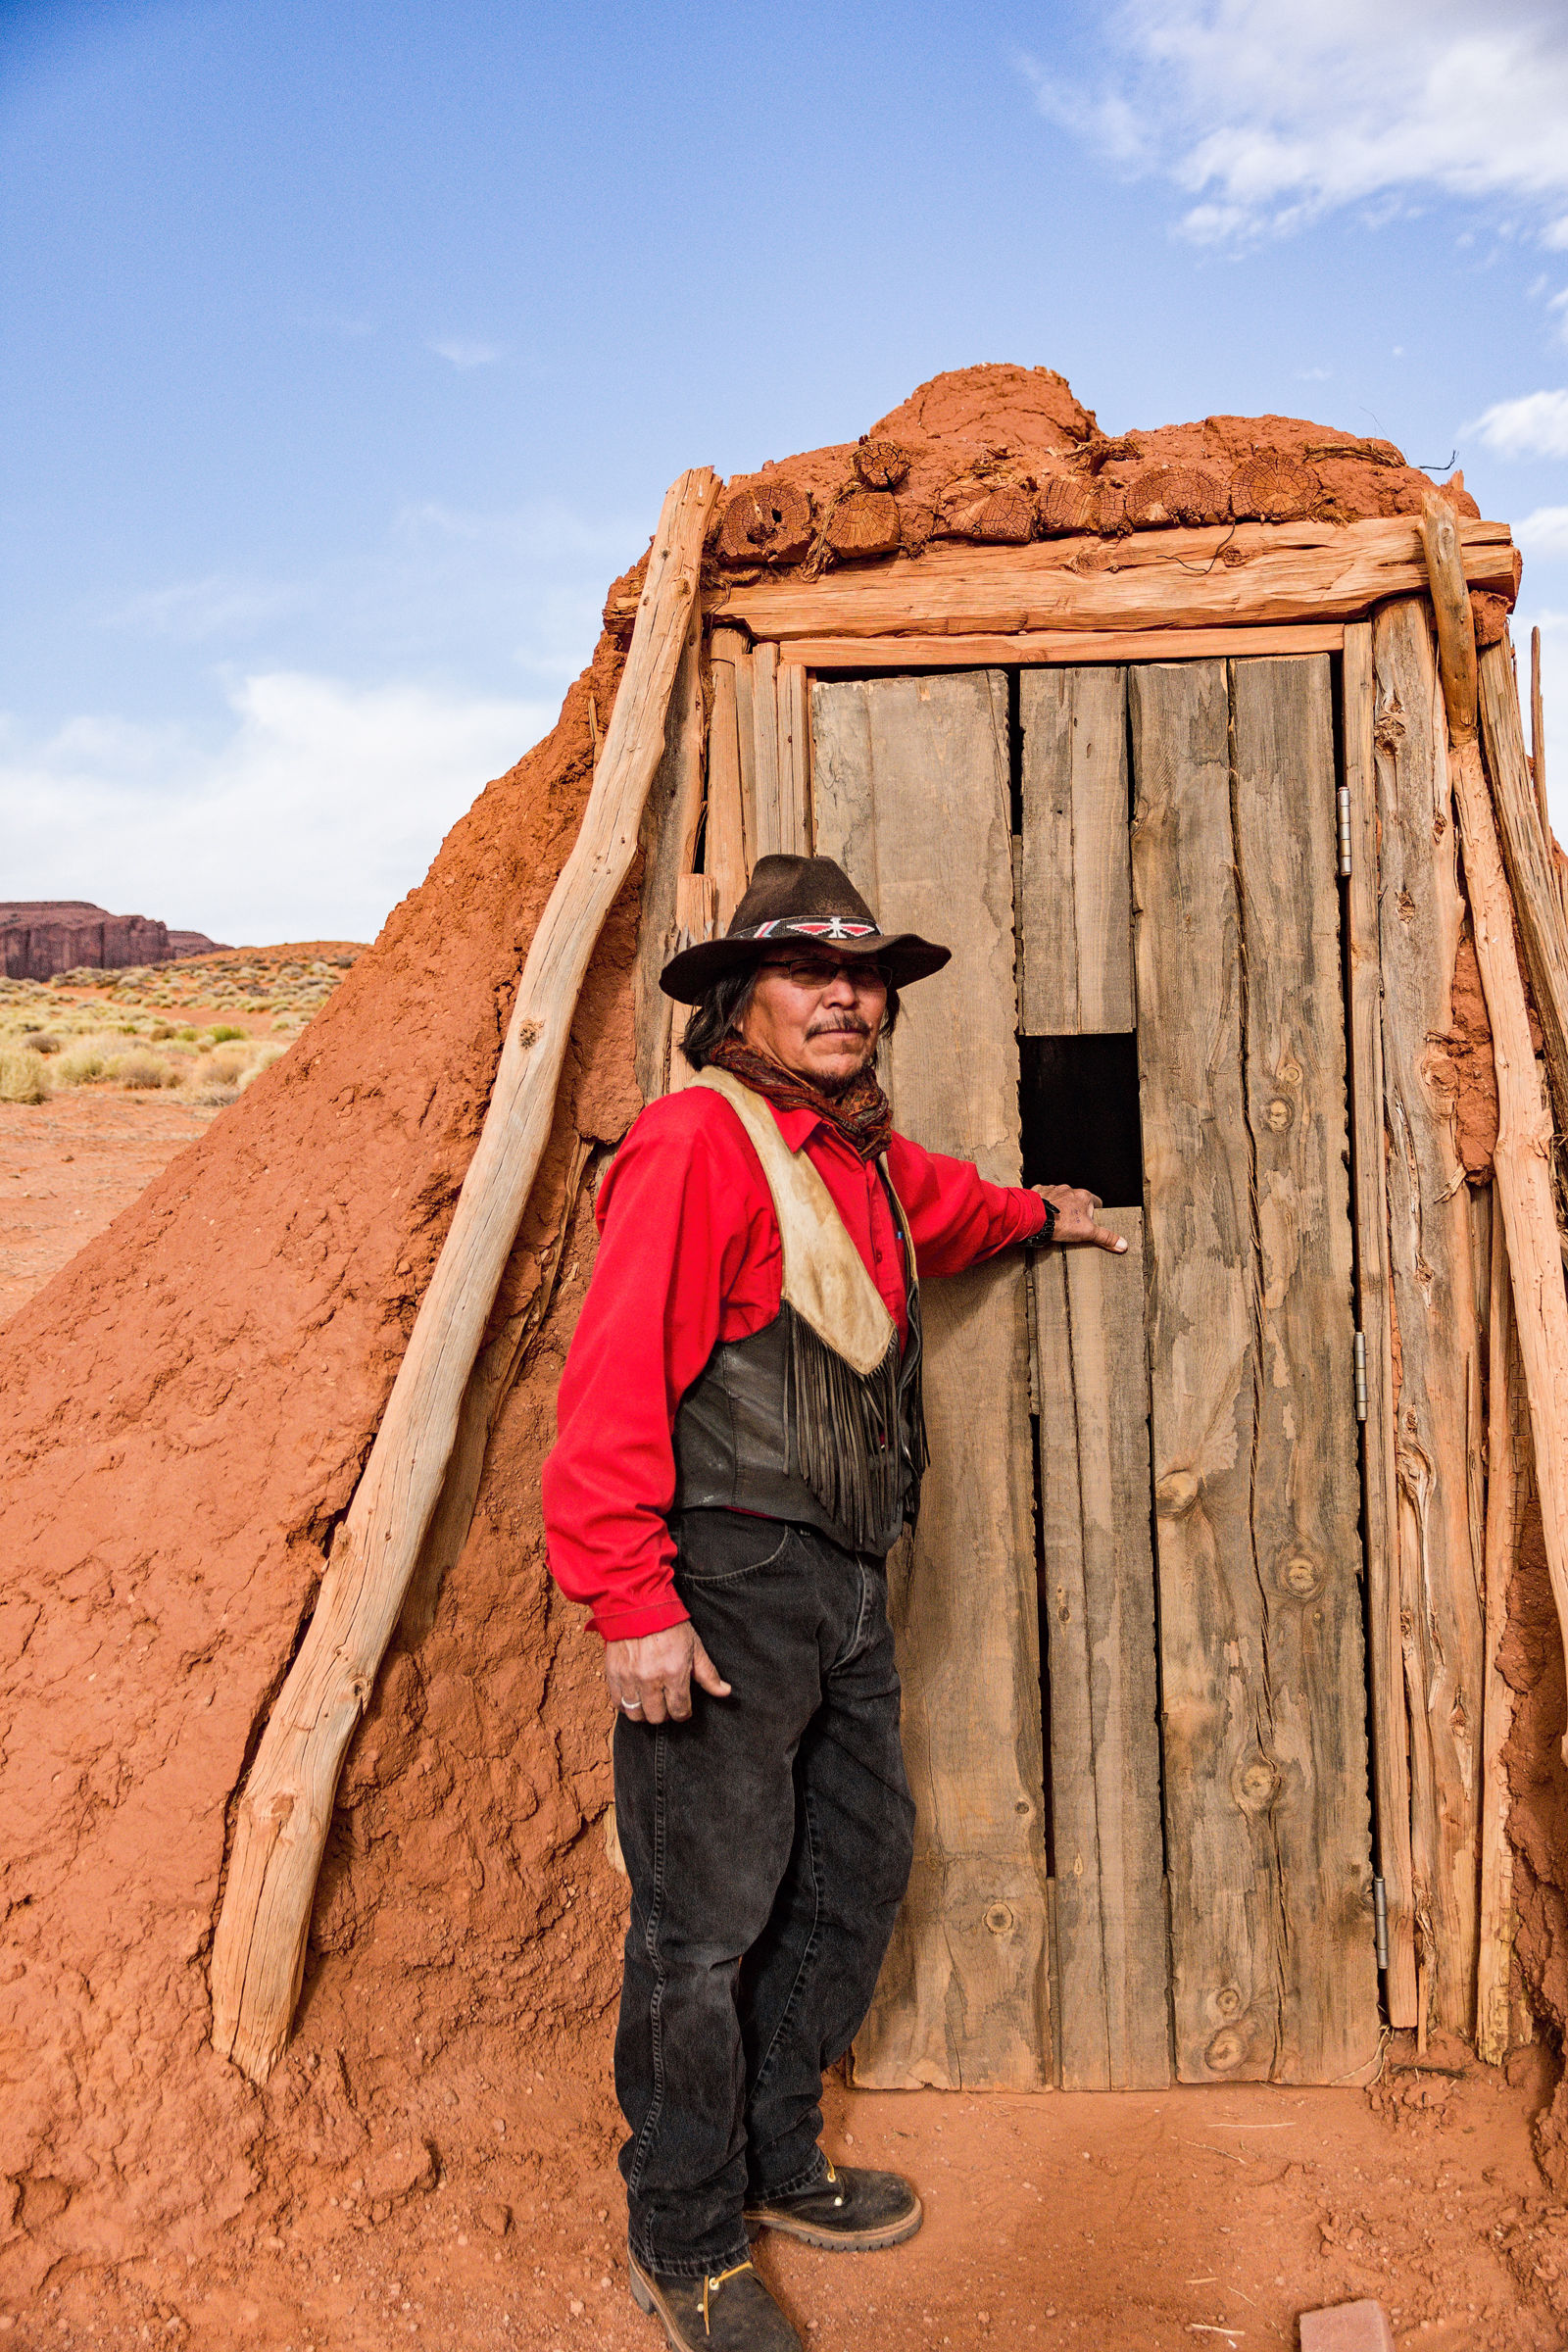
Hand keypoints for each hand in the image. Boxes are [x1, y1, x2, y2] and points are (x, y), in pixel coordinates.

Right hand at [605, 1624, 731, 1724]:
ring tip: (650, 1701)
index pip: (679, 1710)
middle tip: (666, 1703)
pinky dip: (626, 1703)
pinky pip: (618, 1702)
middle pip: (657, 1717)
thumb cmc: (670, 1624)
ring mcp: (630, 1678)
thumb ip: (708, 1673)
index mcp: (674, 1673)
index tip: (683, 1708)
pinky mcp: (614, 1674)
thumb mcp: (695, 1647)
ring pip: (636, 1714)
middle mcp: (650, 1679)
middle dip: (665, 1713)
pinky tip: (635, 1695)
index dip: (683, 1713)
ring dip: (644, 1711)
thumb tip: (724, 1692)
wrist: (639, 1605)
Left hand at [1036, 1184, 1127, 1252]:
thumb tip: (1122, 1244)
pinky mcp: (1039, 1192)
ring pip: (1061, 1197)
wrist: (1035, 1218)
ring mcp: (1053, 1189)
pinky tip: (1044, 1213)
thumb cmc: (1061, 1223)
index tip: (1092, 1221)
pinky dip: (1046, 1203)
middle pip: (1078, 1200)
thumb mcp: (1088, 1232)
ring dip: (1061, 1206)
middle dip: (1077, 1210)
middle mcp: (1069, 1189)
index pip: (1096, 1202)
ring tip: (1057, 1220)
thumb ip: (1105, 1237)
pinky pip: (1045, 1196)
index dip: (1095, 1213)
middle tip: (1073, 1224)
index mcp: (1084, 1196)